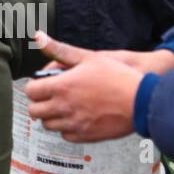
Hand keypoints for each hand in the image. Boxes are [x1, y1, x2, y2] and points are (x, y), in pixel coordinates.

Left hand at [22, 31, 173, 143]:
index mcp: (61, 87)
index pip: (31, 91)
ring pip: (48, 125)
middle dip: (39, 103)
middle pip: (35, 111)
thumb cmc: (117, 77)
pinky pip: (66, 136)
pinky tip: (75, 117)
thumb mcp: (88, 57)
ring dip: (51, 116)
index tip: (41, 84)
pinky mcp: (86, 136)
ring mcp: (75, 123)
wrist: (142, 101)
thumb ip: (59, 50)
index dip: (34, 87)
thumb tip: (38, 37)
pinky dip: (66, 128)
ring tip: (62, 106)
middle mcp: (64, 107)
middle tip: (48, 97)